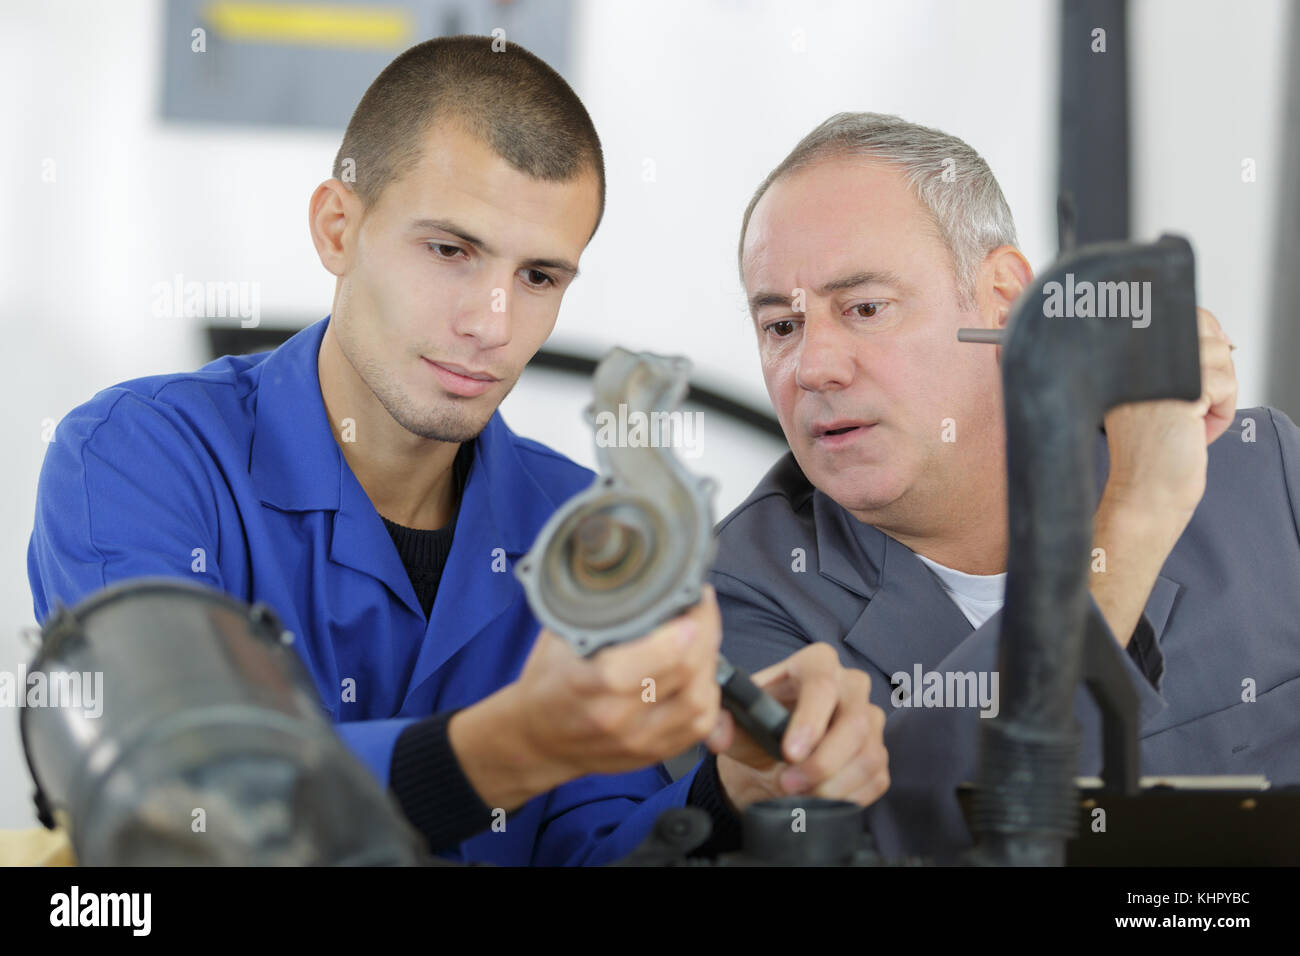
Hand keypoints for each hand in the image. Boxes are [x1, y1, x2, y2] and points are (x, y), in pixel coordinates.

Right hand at [448, 585, 722, 808]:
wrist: (535, 740)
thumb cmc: (546, 682)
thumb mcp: (558, 636)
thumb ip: (596, 608)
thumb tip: (635, 573)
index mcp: (591, 682)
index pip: (659, 655)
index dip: (689, 623)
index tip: (694, 595)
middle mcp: (618, 716)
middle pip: (686, 673)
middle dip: (705, 632)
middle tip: (701, 607)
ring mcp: (639, 741)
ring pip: (699, 701)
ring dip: (710, 663)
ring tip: (702, 637)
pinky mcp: (653, 753)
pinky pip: (700, 726)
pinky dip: (708, 694)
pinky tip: (700, 673)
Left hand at [709, 643, 887, 813]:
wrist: (776, 752)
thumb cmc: (760, 726)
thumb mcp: (737, 721)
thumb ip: (722, 723)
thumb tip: (716, 734)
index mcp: (817, 662)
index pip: (822, 685)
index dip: (809, 722)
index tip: (789, 753)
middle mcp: (851, 685)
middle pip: (855, 723)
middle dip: (822, 762)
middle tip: (787, 784)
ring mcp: (870, 718)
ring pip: (868, 754)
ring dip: (832, 785)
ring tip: (798, 795)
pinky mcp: (878, 750)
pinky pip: (875, 777)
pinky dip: (847, 796)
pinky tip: (819, 798)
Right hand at [1091, 307, 1236, 644]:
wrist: (1145, 493)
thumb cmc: (1153, 450)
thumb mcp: (1159, 393)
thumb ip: (1177, 359)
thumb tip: (1221, 335)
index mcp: (1123, 356)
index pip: (1180, 316)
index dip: (1201, 341)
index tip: (1191, 381)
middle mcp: (1132, 360)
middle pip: (1204, 330)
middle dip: (1212, 368)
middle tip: (1191, 404)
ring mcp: (1153, 375)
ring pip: (1219, 356)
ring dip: (1219, 392)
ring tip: (1192, 420)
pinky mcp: (1179, 393)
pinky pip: (1225, 383)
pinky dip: (1223, 410)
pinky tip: (1197, 429)